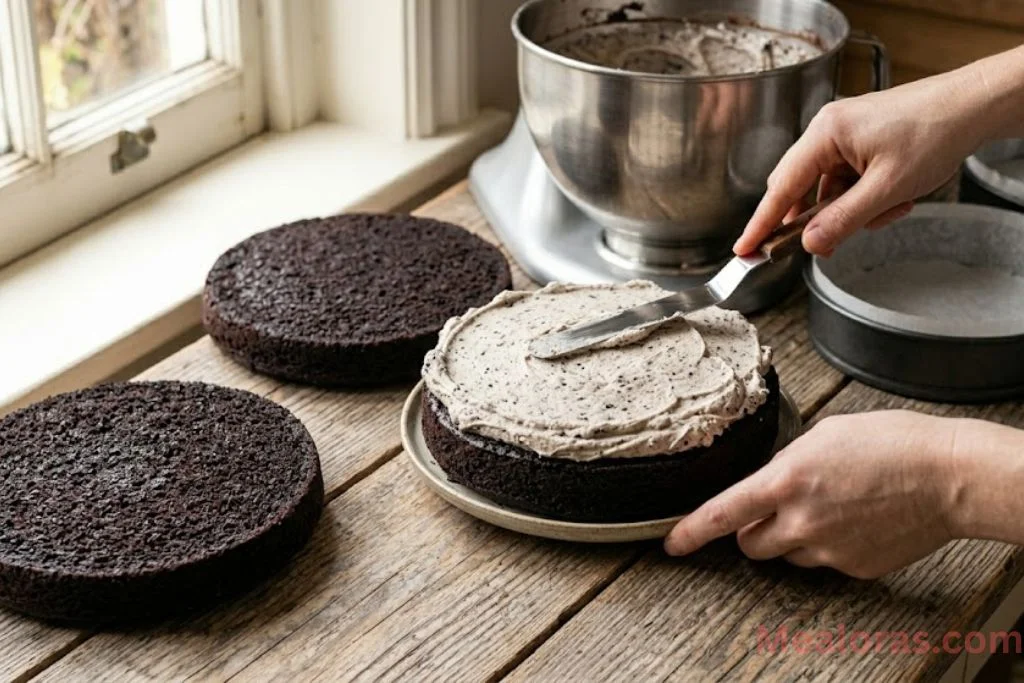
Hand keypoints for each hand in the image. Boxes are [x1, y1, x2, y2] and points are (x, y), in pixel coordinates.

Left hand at [663, 411, 964, 578]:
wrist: (948, 476)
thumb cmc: (892, 443)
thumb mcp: (823, 435)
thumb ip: (786, 462)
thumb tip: (771, 479)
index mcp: (786, 481)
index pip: (722, 514)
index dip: (690, 531)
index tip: (673, 543)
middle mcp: (800, 522)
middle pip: (750, 545)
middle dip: (752, 530)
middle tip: (774, 510)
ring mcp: (827, 550)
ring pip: (787, 555)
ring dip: (792, 537)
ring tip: (830, 507)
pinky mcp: (854, 568)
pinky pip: (824, 561)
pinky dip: (830, 545)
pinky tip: (856, 520)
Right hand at [733, 42, 1023, 256]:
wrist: (972, 106)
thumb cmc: (934, 133)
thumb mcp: (887, 189)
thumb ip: (843, 219)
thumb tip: (810, 244)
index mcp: (825, 134)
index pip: (781, 189)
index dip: (761, 224)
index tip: (744, 249)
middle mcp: (828, 130)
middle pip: (801, 188)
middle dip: (818, 218)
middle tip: (830, 242)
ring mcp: (844, 134)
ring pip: (828, 189)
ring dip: (851, 209)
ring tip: (888, 209)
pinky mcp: (859, 141)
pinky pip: (847, 180)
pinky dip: (865, 197)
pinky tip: (892, 198)